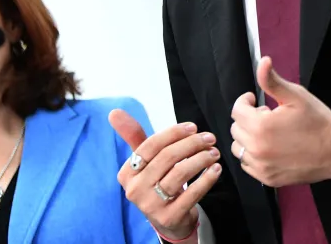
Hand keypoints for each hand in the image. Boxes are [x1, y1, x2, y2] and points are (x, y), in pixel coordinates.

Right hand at [110, 110, 220, 240]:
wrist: (167, 219)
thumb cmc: (157, 181)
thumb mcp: (145, 160)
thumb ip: (134, 136)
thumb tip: (114, 111)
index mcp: (127, 173)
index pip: (150, 146)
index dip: (173, 133)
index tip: (193, 127)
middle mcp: (135, 190)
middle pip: (168, 158)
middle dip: (192, 144)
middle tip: (210, 138)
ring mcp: (151, 205)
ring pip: (180, 174)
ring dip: (202, 159)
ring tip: (214, 152)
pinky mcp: (170, 217)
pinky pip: (192, 194)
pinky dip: (207, 179)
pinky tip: (216, 169)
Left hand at [230, 56, 330, 186]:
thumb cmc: (318, 121)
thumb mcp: (297, 96)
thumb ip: (273, 81)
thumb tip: (262, 62)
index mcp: (261, 126)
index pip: (237, 110)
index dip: (246, 101)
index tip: (256, 100)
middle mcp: (256, 148)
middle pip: (236, 129)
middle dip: (248, 119)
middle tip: (269, 116)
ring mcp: (261, 166)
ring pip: (239, 147)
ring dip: (249, 138)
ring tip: (269, 133)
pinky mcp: (267, 178)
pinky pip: (247, 164)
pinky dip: (254, 155)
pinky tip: (272, 148)